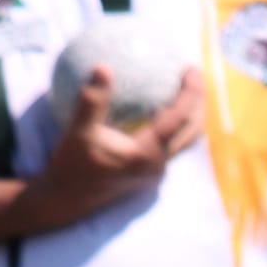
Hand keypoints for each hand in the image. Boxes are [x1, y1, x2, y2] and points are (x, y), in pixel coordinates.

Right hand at [28, 66, 205, 233]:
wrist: (67, 200)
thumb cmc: (71, 166)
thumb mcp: (78, 132)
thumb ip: (92, 101)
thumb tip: (102, 66)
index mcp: (147, 154)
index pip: (180, 119)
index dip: (191, 92)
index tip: (190, 67)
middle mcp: (157, 165)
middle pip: (192, 131)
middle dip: (200, 102)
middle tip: (193, 73)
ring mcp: (154, 171)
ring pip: (184, 140)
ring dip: (190, 115)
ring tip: (185, 88)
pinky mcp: (147, 172)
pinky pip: (169, 143)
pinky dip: (174, 124)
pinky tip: (159, 105)